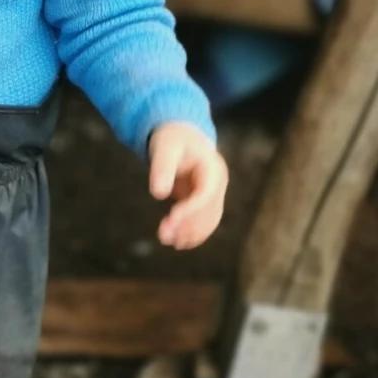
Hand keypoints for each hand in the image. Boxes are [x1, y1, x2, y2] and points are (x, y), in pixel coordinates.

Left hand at [148, 123, 227, 249]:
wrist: (181, 136)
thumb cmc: (172, 139)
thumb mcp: (164, 148)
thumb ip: (161, 168)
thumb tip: (159, 194)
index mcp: (213, 169)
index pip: (205, 194)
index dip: (190, 209)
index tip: (171, 219)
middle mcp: (218, 183)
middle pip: (208, 211)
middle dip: (187, 225)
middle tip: (163, 236)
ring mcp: (214, 194)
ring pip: (208, 221)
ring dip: (190, 233)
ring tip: (167, 241)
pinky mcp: (205, 201)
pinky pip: (204, 222)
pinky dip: (192, 233)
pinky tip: (178, 242)